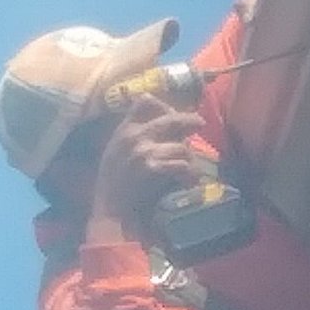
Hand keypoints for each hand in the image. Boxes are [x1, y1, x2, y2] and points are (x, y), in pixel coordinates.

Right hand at [88, 99, 203, 240]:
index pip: (144, 101)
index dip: (163, 104)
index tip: (172, 112)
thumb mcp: (116, 151)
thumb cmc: (113, 182)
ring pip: (180, 147)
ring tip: (191, 169)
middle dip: (189, 120)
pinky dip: (188, 174)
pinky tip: (188, 181)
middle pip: (170, 118)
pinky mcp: (151, 168)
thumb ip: (134, 135)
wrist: (109, 209)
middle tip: (200, 123)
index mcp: (124, 129)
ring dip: (189, 159)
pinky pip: (180, 165)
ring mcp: (143, 151)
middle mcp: (134, 135)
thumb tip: (163, 125)